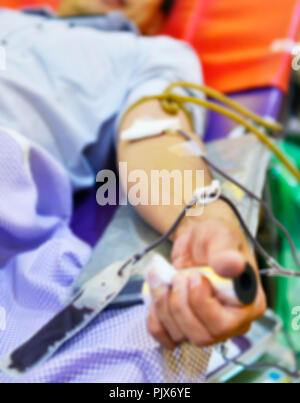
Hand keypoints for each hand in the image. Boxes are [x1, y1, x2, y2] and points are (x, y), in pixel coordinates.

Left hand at [147, 204, 266, 348]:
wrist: (195, 239)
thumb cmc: (214, 236)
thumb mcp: (221, 238)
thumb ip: (225, 254)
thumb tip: (234, 265)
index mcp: (249, 305)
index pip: (224, 324)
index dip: (202, 303)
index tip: (193, 275)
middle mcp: (231, 323)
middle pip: (201, 336)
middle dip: (180, 304)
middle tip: (177, 276)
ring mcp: (206, 327)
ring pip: (180, 336)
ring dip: (163, 305)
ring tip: (162, 277)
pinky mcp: (184, 326)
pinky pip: (165, 337)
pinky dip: (154, 318)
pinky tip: (157, 295)